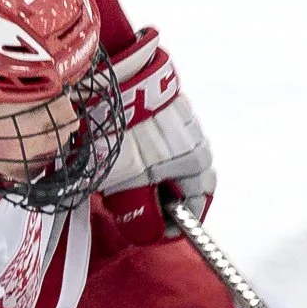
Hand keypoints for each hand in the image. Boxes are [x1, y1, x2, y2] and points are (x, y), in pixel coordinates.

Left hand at [99, 28, 215, 243]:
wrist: (110, 75)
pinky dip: (148, 152)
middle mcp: (196, 141)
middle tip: (137, 206)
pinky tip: (124, 152)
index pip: (195, 207)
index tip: (155, 232)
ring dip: (154, 175)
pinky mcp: (166, 102)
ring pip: (173, 159)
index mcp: (194, 164)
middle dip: (162, 199)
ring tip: (124, 178)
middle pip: (185, 182)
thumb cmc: (121, 134)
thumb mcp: (126, 184)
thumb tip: (149, 231)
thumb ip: (141, 213)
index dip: (174, 226)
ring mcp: (183, 119)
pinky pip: (163, 138)